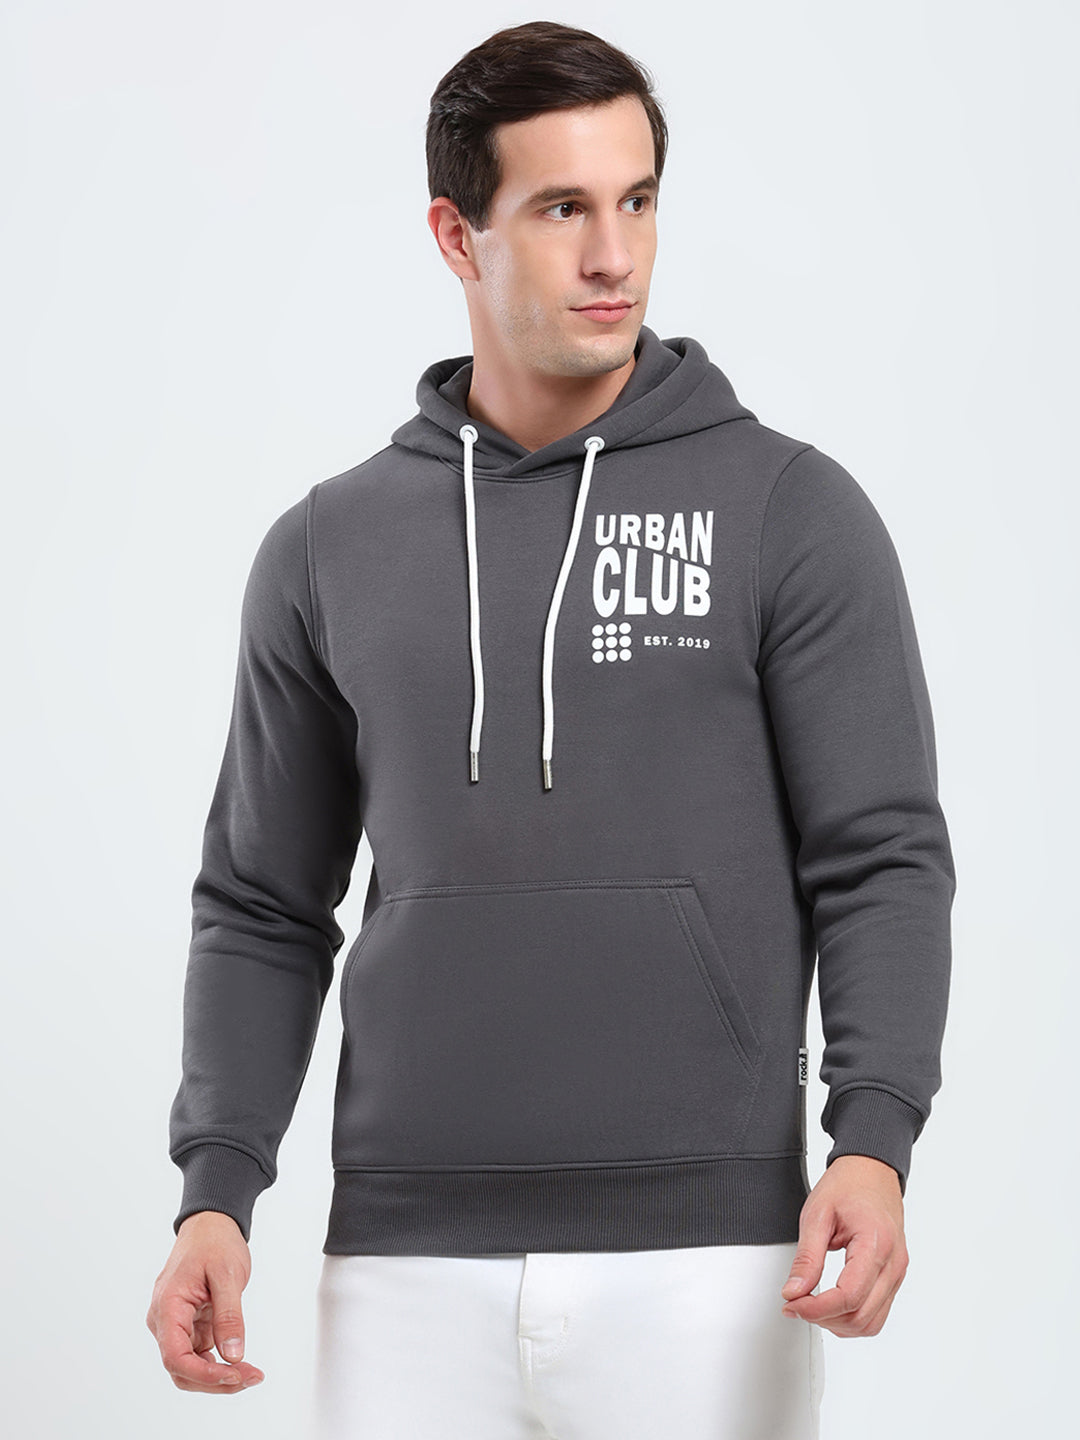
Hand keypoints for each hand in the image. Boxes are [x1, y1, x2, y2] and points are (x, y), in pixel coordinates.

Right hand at [146, 1211, 265, 1392]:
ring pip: (190, 1367)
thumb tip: (233, 1355)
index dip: (204, 1375)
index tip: (235, 1376)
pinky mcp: (189, 1326)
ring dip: (218, 1376)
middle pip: (181, 1369)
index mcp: (167, 1306)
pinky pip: (198, 1355)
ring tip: (251, 1373)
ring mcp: (175, 1325)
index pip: (175, 1357)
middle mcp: (164, 1320)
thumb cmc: (215, 1242)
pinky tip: (240, 1363)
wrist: (211, 1224)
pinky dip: (219, 1363)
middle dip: (215, 1380)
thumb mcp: (228, 1274)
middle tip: (252, 1377)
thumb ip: (229, 1315)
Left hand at [778, 1154, 909, 1336]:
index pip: (849, 1296)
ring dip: (838, 1323)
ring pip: (871, 1323)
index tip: (792, 1303)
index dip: (816, 1308)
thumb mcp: (817, 1214)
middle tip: (795, 1304)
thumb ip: (807, 1257)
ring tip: (811, 1305)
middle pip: (861, 1316)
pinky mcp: (894, 1276)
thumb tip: (794, 1291)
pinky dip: (852, 1317)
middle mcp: (894, 1264)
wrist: (872, 1170)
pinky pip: (877, 1313)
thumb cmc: (849, 1185)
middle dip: (824, 1318)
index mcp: (876, 1244)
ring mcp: (897, 1272)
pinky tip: (831, 1305)